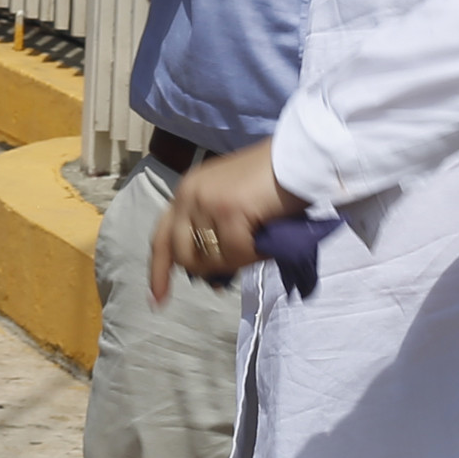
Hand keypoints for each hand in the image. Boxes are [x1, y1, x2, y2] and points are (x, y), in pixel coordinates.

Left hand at [149, 142, 302, 303]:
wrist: (300, 156)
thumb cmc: (273, 182)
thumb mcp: (233, 205)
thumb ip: (214, 232)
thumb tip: (211, 279)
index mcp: (187, 192)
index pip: (161, 238)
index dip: (158, 271)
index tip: (158, 301)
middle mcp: (189, 194)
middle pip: (184, 256)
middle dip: (211, 267)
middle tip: (241, 258)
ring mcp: (206, 201)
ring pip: (212, 260)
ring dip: (239, 260)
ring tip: (260, 240)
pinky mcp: (227, 209)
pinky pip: (236, 254)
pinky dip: (255, 255)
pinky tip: (268, 238)